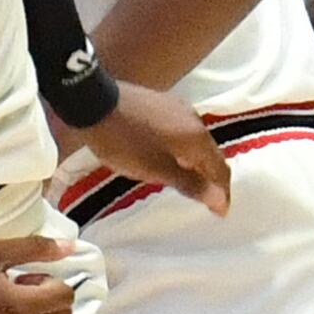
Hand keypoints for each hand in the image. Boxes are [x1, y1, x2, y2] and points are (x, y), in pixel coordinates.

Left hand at [59, 81, 233, 216]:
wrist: (91, 102)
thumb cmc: (124, 142)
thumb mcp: (155, 169)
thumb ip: (189, 183)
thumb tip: (219, 198)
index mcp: (197, 137)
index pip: (219, 168)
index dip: (221, 192)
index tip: (221, 212)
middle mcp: (194, 119)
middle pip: (210, 153)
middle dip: (211, 177)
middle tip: (209, 199)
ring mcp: (178, 108)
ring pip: (195, 141)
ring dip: (196, 162)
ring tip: (192, 181)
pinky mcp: (161, 103)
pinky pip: (181, 131)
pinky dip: (183, 149)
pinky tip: (173, 156)